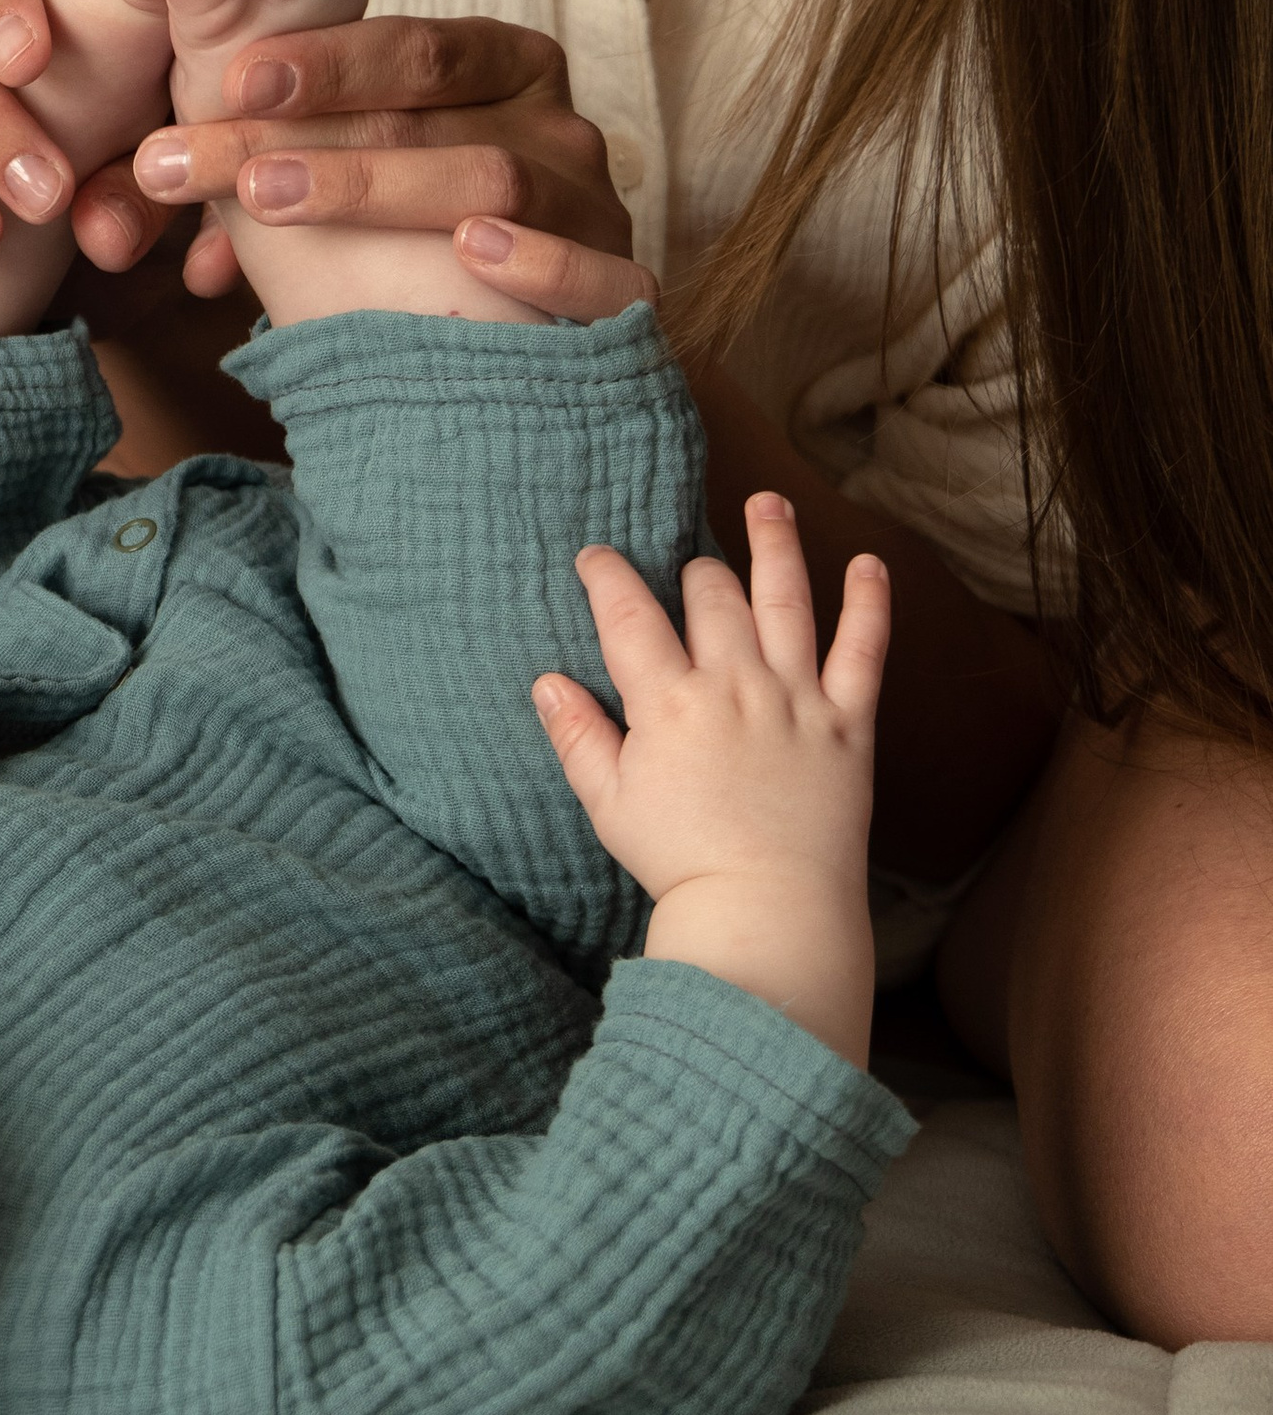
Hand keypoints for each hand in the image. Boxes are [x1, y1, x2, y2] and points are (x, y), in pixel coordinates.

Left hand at [122, 16, 653, 319]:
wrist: (514, 375)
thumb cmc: (412, 255)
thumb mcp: (343, 178)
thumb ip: (267, 139)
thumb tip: (141, 145)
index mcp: (501, 65)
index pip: (412, 46)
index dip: (322, 60)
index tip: (228, 77)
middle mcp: (557, 122)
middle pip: (435, 112)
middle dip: (314, 131)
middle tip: (220, 158)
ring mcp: (597, 204)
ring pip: (494, 176)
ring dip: (379, 185)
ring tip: (279, 197)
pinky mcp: (627, 290)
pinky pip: (594, 270)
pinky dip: (534, 258)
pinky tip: (472, 252)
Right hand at [534, 495, 889, 1064]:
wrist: (766, 911)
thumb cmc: (680, 863)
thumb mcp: (608, 803)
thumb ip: (577, 736)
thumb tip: (545, 681)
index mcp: (669, 701)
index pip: (628, 614)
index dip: (607, 575)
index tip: (596, 556)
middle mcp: (734, 684)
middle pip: (711, 596)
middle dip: (695, 571)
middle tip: (689, 569)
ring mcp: (796, 698)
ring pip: (786, 599)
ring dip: (776, 543)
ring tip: (770, 503)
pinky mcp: (848, 724)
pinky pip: (863, 650)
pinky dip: (869, 604)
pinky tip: (869, 564)